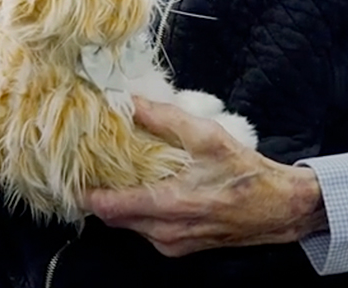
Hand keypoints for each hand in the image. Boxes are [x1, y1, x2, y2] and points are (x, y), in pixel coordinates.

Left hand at [81, 97, 326, 256]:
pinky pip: (144, 230)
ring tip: (111, 171)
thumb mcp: (205, 136)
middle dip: (97, 194)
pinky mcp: (180, 246)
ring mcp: (172, 244)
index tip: (70, 172)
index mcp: (170, 206)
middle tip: (87, 165)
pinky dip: (135, 210)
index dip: (86, 192)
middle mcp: (166, 233)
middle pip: (113, 217)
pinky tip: (139, 186)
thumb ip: (163, 118)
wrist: (277, 208)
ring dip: (116, 202)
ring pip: (128, 225)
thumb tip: (129, 101)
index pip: (111, 207)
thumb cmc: (244, 172)